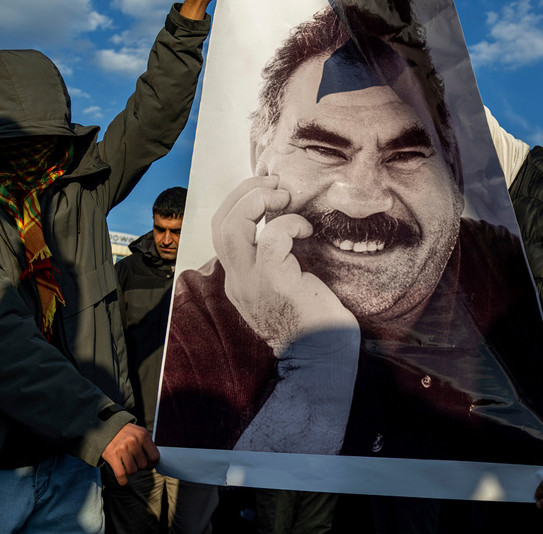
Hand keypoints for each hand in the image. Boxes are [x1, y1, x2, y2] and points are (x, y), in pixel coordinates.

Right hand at [101, 423, 159, 485]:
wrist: (106, 428)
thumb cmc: (126, 433)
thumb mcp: (139, 432)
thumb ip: (147, 444)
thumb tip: (154, 460)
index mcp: (143, 435)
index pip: (154, 456)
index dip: (153, 464)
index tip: (149, 465)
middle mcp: (133, 441)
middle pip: (143, 465)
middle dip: (140, 467)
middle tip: (135, 463)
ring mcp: (122, 449)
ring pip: (133, 471)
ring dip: (131, 471)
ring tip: (128, 465)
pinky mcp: (112, 456)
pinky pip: (121, 475)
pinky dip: (123, 481)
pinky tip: (124, 480)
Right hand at [212, 176, 357, 356]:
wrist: (322, 358)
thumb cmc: (315, 321)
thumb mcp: (286, 285)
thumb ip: (278, 260)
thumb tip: (288, 223)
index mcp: (239, 279)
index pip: (222, 230)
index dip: (241, 202)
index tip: (269, 191)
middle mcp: (238, 280)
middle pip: (219, 223)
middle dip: (243, 193)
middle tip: (274, 184)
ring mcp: (252, 282)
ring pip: (231, 227)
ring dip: (255, 200)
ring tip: (282, 195)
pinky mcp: (275, 282)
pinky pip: (272, 238)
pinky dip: (288, 223)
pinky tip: (307, 229)